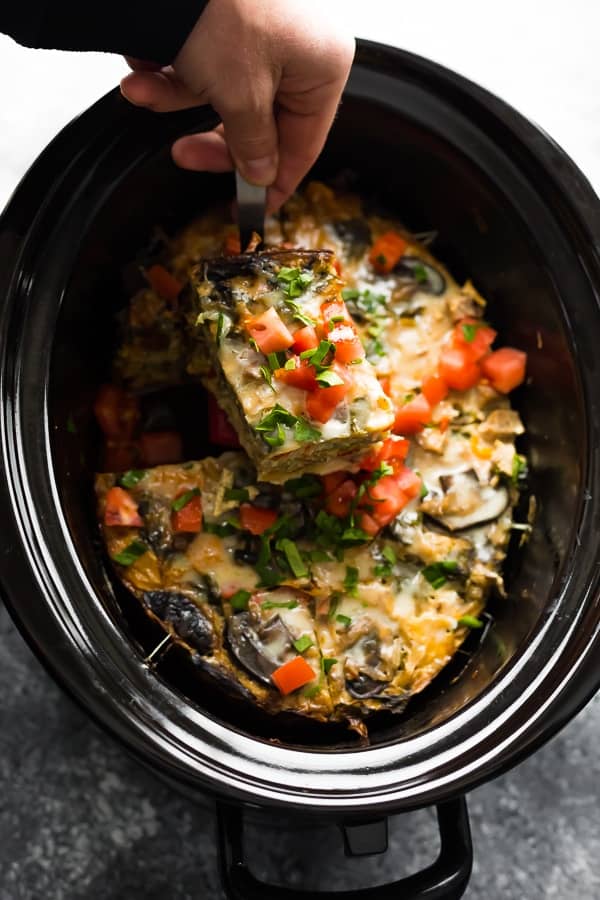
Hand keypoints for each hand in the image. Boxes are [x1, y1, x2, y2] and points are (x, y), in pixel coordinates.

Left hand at [120, 0, 354, 210]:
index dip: (273, 183)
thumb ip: (254, 145)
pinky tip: (144, 70)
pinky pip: (206, 66)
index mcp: (323, 68)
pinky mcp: (231, 26)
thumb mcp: (241, 95)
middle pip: (260, 124)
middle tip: (185, 155)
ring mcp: (265, 37)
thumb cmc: (225, 10)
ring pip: (225, 95)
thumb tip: (262, 176)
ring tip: (143, 93)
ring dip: (179, 100)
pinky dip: (173, 73)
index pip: (303, 145)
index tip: (249, 210)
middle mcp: (300, 53)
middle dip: (213, 138)